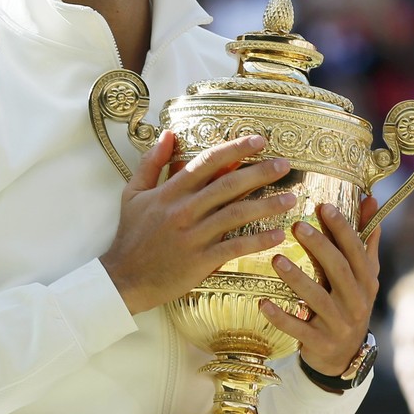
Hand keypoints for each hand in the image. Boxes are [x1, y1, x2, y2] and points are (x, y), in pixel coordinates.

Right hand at [101, 132, 295, 314]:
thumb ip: (151, 163)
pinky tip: (277, 235)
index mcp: (170, 192)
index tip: (258, 140)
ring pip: (236, 215)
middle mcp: (184, 210)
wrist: (123, 279)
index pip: (207, 162)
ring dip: (266, 205)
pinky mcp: (200, 261)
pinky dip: (257, 241)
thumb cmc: (131, 236)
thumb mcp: (133, 194)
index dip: (234, 148)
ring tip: (290, 198)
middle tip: (285, 164)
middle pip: (228, 185)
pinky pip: (234, 247)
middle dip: (259, 172)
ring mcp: (193, 236)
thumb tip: (169, 134)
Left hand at [261, 197, 381, 376]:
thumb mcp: (362, 274)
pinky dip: (281, 317)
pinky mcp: (321, 343)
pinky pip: (299, 329)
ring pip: (319, 298)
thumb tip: (371, 199)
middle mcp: (357, 301)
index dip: (342, 228)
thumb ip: (365, 239)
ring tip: (276, 260)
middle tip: (297, 226)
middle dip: (319, 246)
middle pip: (339, 270)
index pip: (356, 250)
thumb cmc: (349, 304)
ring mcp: (340, 324)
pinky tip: (262, 302)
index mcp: (367, 280)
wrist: (344, 356)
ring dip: (297, 278)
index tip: (323, 207)